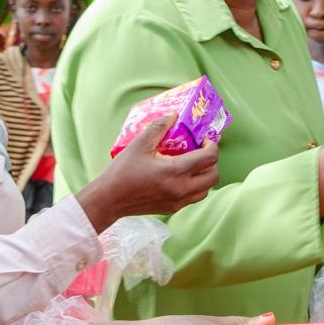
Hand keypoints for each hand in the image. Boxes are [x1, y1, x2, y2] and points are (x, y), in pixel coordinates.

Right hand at [78, 115, 222, 228]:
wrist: (109, 199)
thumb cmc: (122, 171)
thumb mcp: (139, 144)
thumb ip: (159, 127)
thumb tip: (174, 115)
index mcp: (175, 171)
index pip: (209, 158)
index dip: (212, 145)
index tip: (204, 139)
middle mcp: (181, 189)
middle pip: (213, 175)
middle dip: (212, 161)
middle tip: (200, 150)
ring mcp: (178, 201)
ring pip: (206, 189)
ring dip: (205, 175)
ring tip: (193, 164)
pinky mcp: (172, 208)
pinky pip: (194, 197)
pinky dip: (195, 186)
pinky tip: (182, 176)